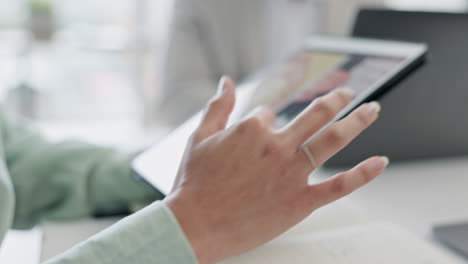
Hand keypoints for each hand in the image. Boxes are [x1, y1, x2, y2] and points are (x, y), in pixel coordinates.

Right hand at [164, 77, 387, 263]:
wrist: (194, 226)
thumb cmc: (194, 184)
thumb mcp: (199, 137)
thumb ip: (217, 107)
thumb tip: (225, 82)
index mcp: (252, 128)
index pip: (269, 113)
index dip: (266, 121)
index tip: (262, 131)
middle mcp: (277, 145)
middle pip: (315, 114)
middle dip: (335, 99)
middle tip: (347, 93)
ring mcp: (291, 172)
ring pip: (332, 139)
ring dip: (356, 121)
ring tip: (371, 109)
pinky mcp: (300, 201)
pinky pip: (339, 185)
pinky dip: (363, 173)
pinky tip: (379, 162)